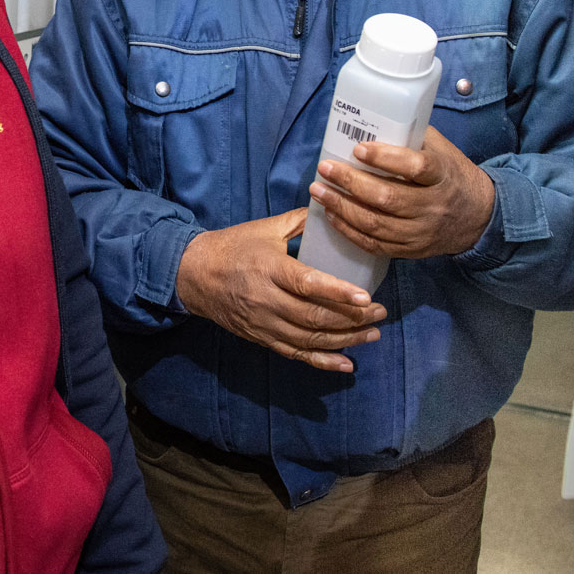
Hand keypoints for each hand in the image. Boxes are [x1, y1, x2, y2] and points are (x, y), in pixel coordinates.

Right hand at [175, 208, 386, 372]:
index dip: (338, 292)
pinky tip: (346, 362)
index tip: (366, 297)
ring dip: (345, 340)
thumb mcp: (265, 228)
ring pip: (309, 338)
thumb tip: (333, 210)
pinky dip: (322, 361)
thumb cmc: (232, 247)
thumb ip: (299, 221)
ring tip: (372, 334)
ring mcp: (264, 323)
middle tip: (380, 313)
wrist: (193, 275)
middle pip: (314, 316)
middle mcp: (267, 299)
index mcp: (269, 268)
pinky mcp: (262, 338)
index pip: (308, 284)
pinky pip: (295, 354)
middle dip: (352, 319)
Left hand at [309, 126, 495, 260]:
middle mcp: (433, 206)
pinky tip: (331, 215)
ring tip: (319, 191)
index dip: (385, 158)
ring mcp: (422, 232)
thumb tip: (369, 121)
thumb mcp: (441, 149)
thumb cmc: (451, 174)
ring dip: (342, 208)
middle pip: (388, 198)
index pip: (415, 167)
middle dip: (350, 183)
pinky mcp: (412, 250)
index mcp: (442, 174)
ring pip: (376, 224)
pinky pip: (375, 245)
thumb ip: (411, 136)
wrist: (479, 216)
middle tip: (325, 168)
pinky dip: (349, 231)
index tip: (358, 148)